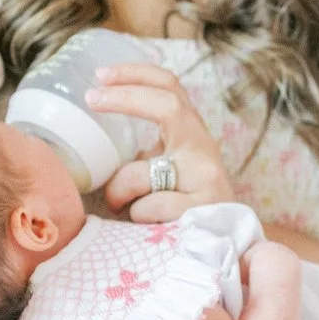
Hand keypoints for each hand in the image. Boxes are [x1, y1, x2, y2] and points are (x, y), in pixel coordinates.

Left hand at [88, 63, 234, 219]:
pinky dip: (137, 216)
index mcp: (191, 134)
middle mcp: (203, 149)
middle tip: (92, 98)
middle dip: (125, 97)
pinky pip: (148, 208)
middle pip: (168, 106)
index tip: (100, 75)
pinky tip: (147, 226)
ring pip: (142, 173)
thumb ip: (145, 154)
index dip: (137, 74)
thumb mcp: (167, 171)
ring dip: (119, 189)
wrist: (226, 246)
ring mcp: (207, 178)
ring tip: (119, 205)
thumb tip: (93, 141)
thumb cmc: (186, 207)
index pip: (170, 87)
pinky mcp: (204, 209)